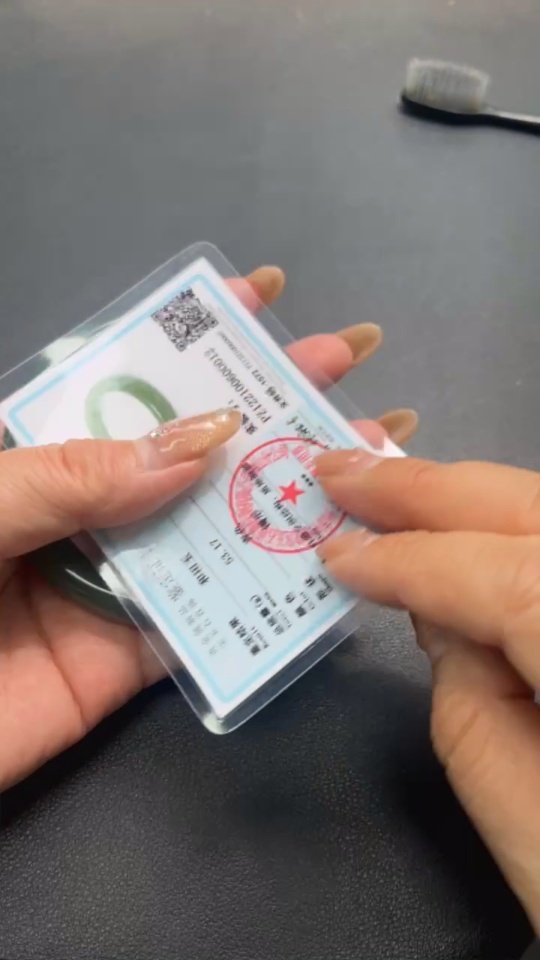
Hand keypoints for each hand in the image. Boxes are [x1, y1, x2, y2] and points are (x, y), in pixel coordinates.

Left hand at [0, 266, 416, 791]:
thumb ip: (77, 475)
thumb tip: (205, 439)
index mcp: (33, 458)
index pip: (124, 383)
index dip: (190, 335)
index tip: (262, 290)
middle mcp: (80, 510)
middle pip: (185, 451)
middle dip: (266, 402)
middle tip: (348, 357)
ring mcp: (106, 583)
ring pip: (208, 532)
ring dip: (284, 495)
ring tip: (368, 451)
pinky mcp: (122, 661)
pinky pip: (201, 625)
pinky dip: (264, 596)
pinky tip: (329, 558)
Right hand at [316, 448, 539, 929]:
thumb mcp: (523, 812)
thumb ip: (464, 689)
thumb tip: (430, 602)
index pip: (496, 574)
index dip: (405, 559)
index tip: (336, 554)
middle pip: (531, 507)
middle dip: (427, 488)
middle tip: (341, 468)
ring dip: (469, 495)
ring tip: (389, 487)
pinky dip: (511, 525)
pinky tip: (464, 521)